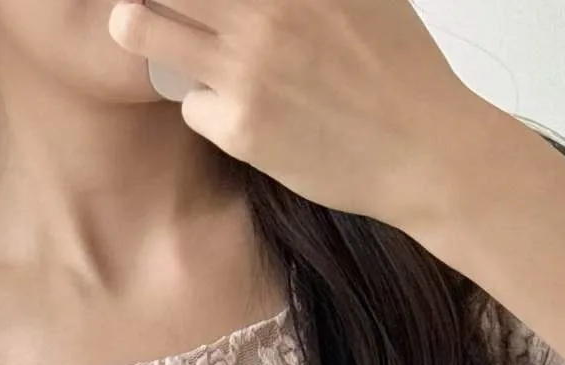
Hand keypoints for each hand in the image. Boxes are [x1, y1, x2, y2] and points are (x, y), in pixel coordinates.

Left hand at [106, 0, 470, 230]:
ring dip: (141, 31)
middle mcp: (262, 7)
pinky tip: (243, 114)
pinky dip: (206, 106)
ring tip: (158, 38)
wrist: (424, 149)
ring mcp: (245, 66)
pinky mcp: (240, 126)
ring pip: (140, 30)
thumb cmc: (398, 65)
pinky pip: (188, 103)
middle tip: (147, 3)